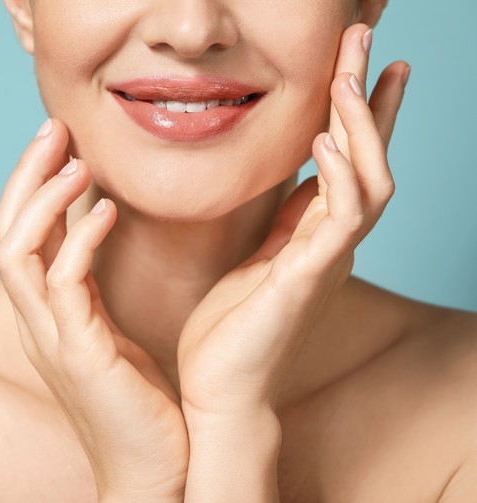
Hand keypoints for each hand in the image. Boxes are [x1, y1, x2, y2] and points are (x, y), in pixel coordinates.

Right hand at [0, 119, 187, 501]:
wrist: (151, 470)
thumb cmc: (139, 401)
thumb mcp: (108, 331)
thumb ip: (92, 286)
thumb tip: (95, 232)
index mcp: (45, 315)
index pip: (19, 237)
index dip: (31, 187)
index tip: (60, 144)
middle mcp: (37, 322)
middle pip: (5, 233)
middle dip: (24, 177)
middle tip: (53, 128)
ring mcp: (51, 338)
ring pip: (18, 253)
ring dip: (42, 200)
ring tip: (73, 159)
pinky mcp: (79, 353)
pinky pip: (65, 284)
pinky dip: (80, 240)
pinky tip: (106, 211)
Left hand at [176, 23, 409, 418]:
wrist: (218, 390)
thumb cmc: (229, 330)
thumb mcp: (255, 259)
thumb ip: (278, 221)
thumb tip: (288, 179)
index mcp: (313, 237)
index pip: (348, 161)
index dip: (359, 112)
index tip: (362, 62)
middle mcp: (330, 244)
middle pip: (368, 158)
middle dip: (367, 97)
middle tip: (366, 38)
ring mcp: (325, 262)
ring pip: (369, 181)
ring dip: (360, 126)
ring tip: (347, 75)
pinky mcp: (308, 280)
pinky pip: (339, 221)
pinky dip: (340, 178)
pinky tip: (324, 141)